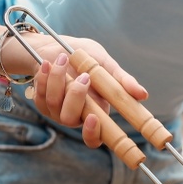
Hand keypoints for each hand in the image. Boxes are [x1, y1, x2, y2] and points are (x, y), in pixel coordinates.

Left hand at [26, 35, 148, 148]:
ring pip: (54, 105)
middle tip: (84, 76)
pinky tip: (47, 64)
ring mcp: (57, 111)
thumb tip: (143, 95)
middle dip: (75, 97)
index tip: (93, 117)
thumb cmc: (85, 56)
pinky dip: (43, 78)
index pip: (95, 137)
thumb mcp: (106, 64)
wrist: (57, 45)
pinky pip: (39, 96)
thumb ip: (122, 80)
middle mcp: (76, 115)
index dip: (92, 133)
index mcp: (96, 111)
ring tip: (62, 58)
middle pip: (71, 120)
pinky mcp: (41, 103)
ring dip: (58, 80)